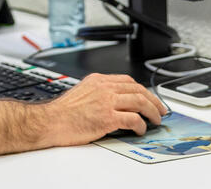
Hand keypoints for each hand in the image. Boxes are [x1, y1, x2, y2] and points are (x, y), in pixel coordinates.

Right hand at [42, 73, 167, 146]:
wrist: (50, 121)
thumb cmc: (62, 112)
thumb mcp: (81, 93)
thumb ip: (98, 93)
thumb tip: (114, 103)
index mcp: (97, 80)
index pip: (127, 81)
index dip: (142, 90)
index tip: (148, 98)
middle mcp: (104, 88)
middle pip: (138, 89)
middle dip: (153, 100)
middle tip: (160, 109)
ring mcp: (106, 102)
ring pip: (140, 102)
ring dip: (152, 112)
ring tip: (155, 120)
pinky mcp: (108, 118)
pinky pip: (133, 119)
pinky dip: (140, 125)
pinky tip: (140, 130)